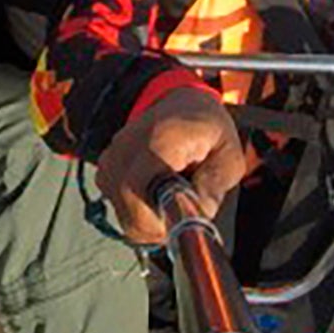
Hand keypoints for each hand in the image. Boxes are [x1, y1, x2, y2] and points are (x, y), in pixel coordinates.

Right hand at [94, 85, 247, 245]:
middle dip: (161, 227)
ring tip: (172, 197)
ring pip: (125, 218)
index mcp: (160, 140)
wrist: (178, 105)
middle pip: (132, 213)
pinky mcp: (104, 172)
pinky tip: (156, 194)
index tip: (185, 223)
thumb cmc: (206, 129)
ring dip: (152, 221)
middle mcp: (126, 149)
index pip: (141, 190)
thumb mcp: (229, 154)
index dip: (161, 219)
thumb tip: (198, 214)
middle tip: (184, 214)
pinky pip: (120, 211)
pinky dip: (140, 213)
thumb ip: (216, 184)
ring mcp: (111, 161)